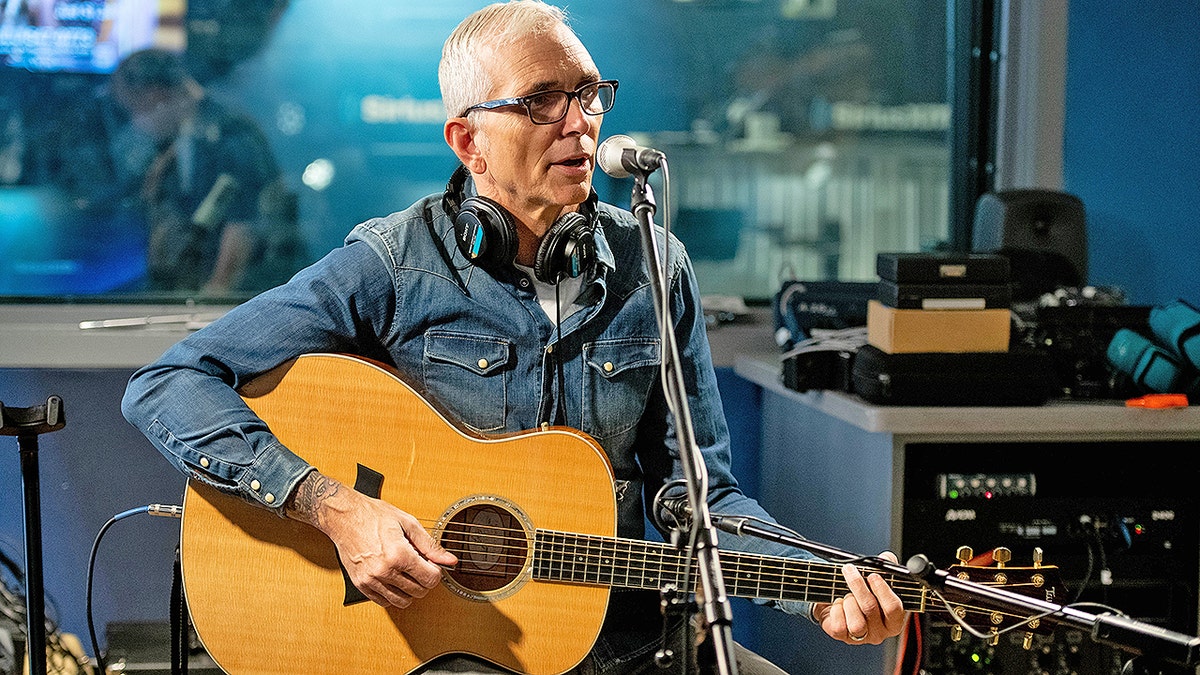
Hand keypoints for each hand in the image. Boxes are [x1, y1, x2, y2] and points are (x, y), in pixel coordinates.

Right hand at [285, 472, 457, 607]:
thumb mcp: (408, 523)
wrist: (344, 517)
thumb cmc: (374, 515)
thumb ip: (430, 545)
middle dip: (425, 580)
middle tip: (419, 566)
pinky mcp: (361, 585)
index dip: (436, 571)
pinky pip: (384, 602)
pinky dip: (393, 595)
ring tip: (407, 573)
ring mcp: (371, 580)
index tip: (431, 563)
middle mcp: (384, 570)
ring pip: (403, 601)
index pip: (430, 579)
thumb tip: (449, 560)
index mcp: (399, 554)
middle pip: (419, 592)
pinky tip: (394, 579)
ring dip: (410, 590)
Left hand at [812, 551, 907, 644]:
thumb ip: (885, 566)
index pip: (894, 608)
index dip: (883, 590)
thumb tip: (887, 558)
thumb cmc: (861, 592)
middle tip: (850, 570)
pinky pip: (839, 626)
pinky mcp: (842, 636)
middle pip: (871, 609)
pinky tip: (838, 603)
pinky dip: (836, 610)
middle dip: (858, 586)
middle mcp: (880, 632)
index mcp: (893, 620)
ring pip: (857, 623)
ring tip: (846, 594)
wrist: (837, 599)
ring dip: (849, 602)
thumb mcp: (875, 577)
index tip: (872, 575)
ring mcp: (861, 637)